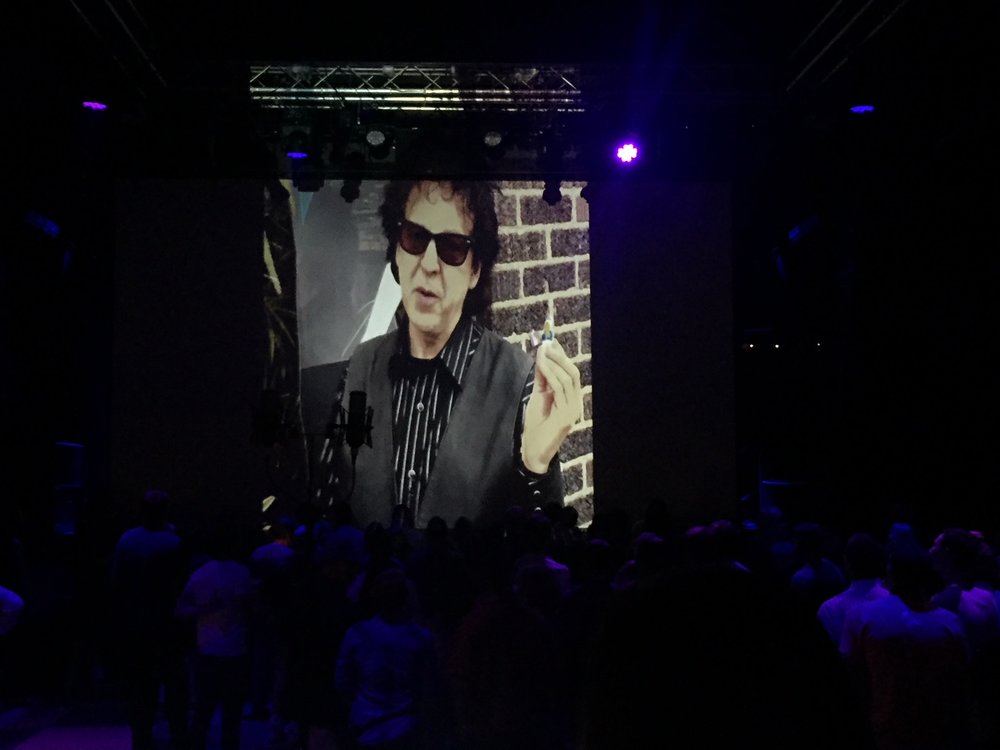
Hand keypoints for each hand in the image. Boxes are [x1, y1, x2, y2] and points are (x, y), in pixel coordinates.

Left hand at [521, 338, 582, 473]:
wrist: (533, 451)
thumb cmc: (535, 426)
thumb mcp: (538, 397)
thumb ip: (542, 380)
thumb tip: (541, 358)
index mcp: (571, 398)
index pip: (570, 372)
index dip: (562, 356)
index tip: (550, 341)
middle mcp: (575, 403)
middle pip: (573, 373)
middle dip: (560, 356)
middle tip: (547, 344)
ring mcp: (573, 410)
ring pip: (568, 379)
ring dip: (554, 362)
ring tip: (541, 352)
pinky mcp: (566, 416)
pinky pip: (560, 390)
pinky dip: (551, 374)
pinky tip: (542, 366)